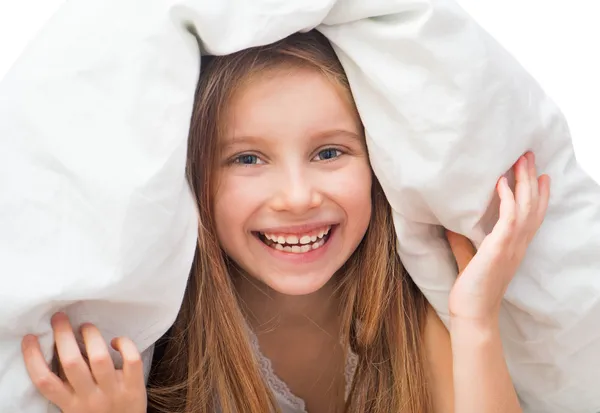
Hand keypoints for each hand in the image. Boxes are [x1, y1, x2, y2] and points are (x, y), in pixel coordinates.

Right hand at [21, 312, 146, 412]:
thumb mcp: (75, 407)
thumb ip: (68, 386)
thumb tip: (61, 351)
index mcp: (70, 405)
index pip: (45, 382)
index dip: (33, 358)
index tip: (30, 338)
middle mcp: (89, 399)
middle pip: (71, 363)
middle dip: (63, 335)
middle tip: (60, 318)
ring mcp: (113, 392)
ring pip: (100, 358)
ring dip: (91, 336)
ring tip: (85, 327)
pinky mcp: (134, 388)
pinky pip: (131, 361)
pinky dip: (125, 345)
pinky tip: (117, 341)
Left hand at [446, 152, 549, 325]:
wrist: (471, 313)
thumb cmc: (471, 290)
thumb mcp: (467, 259)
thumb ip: (462, 242)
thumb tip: (448, 224)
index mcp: (514, 247)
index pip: (533, 216)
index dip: (540, 195)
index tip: (541, 175)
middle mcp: (518, 244)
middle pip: (533, 205)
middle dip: (532, 178)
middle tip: (529, 155)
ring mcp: (511, 246)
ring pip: (525, 207)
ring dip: (523, 181)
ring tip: (521, 159)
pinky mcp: (498, 248)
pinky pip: (509, 218)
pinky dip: (506, 198)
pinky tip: (501, 182)